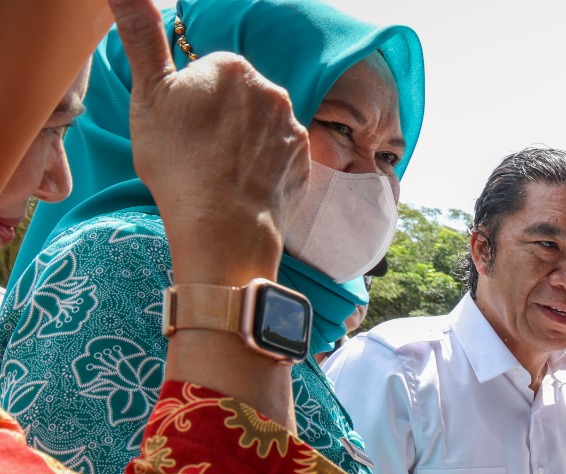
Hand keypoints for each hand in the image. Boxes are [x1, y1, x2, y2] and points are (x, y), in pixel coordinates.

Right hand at [112, 0, 307, 281]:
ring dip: (242, 145)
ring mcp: (292, 129)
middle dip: (218, 120)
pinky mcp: (305, 164)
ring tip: (219, 173)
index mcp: (232, 67)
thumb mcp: (149, 95)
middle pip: (237, 100)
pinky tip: (242, 186)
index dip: (189, 102)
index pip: (208, 74)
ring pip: (258, 130)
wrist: (222, 227)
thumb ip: (142, 37)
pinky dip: (262, 169)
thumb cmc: (179, 162)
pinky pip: (278, 159)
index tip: (180, 127)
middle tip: (196, 152)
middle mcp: (271, 91)